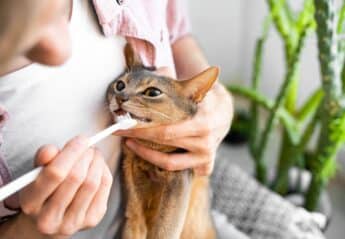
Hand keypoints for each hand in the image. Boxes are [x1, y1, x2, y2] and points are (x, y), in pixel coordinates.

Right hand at [19, 136, 112, 237]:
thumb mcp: (36, 173)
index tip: (81, 139)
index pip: (55, 173)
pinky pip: (104, 188)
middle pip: (77, 177)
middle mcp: (50, 218)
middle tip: (88, 146)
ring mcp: (73, 222)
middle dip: (86, 155)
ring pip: (93, 183)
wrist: (51, 218)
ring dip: (97, 162)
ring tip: (93, 154)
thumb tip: (51, 149)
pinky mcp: (92, 220)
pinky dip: (104, 171)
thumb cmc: (44, 189)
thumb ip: (42, 159)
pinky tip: (98, 166)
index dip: (72, 152)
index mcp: (31, 203)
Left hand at [116, 81, 232, 175]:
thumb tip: (155, 70)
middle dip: (138, 137)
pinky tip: (151, 156)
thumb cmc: (205, 98)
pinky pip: (181, 170)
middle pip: (164, 143)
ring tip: (131, 143)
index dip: (141, 130)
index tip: (122, 126)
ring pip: (170, 163)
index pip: (165, 130)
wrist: (225, 112)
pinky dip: (165, 166)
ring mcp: (206, 156)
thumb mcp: (194, 88)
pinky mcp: (206, 165)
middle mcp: (205, 142)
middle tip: (120, 132)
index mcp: (202, 121)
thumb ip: (174, 81)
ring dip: (146, 154)